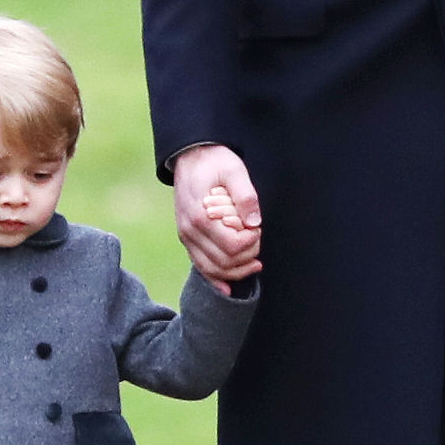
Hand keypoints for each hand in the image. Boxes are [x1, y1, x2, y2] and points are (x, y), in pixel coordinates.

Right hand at [172, 144, 262, 292]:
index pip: (232, 246)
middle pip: (223, 262)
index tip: (259, 230)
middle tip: (259, 241)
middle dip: (247, 257)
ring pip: (211, 269)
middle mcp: (189, 231)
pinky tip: (229, 288)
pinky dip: (215, 279)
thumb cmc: (214, 161)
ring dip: (236, 272)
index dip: (251, 243)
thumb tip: (255, 223)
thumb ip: (245, 195)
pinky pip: (200, 266)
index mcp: (200, 216)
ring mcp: (186, 237)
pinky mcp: (187, 238)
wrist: (190, 156)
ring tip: (255, 263)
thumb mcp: (234, 170)